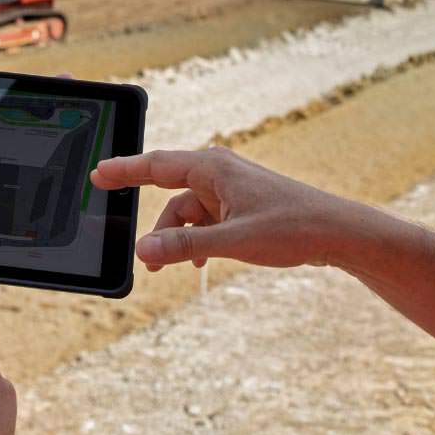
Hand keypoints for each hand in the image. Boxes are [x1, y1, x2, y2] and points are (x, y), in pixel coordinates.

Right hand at [91, 147, 360, 270]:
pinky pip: (205, 219)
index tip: (97, 174)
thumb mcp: (234, 241)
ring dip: (179, 240)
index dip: (123, 170)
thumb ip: (186, 246)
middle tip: (141, 254)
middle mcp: (217, 172)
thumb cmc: (292, 228)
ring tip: (175, 269)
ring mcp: (229, 188)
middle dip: (156, 227)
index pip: (155, 165)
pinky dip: (198, 239)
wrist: (338, 233)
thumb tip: (144, 251)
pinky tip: (202, 263)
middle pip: (170, 195)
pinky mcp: (240, 204)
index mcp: (212, 168)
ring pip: (187, 212)